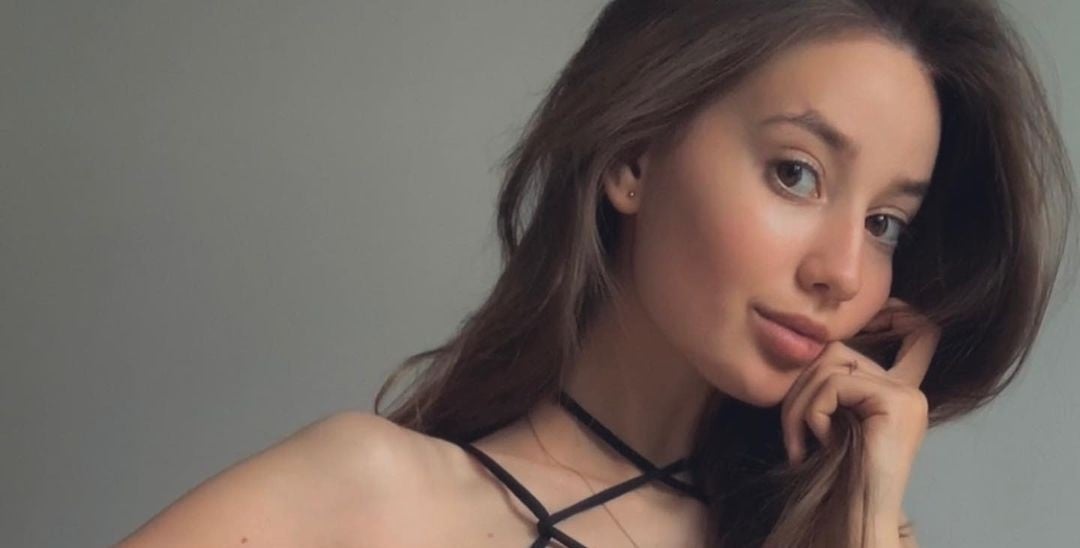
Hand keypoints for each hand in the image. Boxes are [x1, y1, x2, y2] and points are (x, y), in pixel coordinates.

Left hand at [780, 297, 940, 516]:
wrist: (857, 515)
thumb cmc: (835, 475)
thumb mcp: (832, 419)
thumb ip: (832, 385)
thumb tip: (806, 345)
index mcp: (896, 390)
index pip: (916, 331)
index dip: (897, 312)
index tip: (885, 310)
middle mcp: (908, 387)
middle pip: (834, 351)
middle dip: (798, 387)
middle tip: (793, 432)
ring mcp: (907, 394)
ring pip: (827, 365)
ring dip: (799, 406)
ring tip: (802, 442)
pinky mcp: (897, 402)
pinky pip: (833, 385)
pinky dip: (813, 414)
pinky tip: (821, 444)